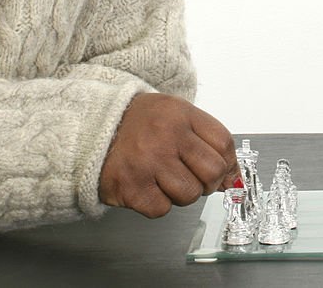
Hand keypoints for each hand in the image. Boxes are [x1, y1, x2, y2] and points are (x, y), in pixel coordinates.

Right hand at [99, 93, 239, 217]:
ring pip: (190, 194)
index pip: (223, 143)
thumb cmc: (137, 124)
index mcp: (180, 114)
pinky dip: (158, 203)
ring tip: (164, 178)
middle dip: (207, 181)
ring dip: (181, 193)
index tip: (222, 170)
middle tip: (191, 176)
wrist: (90, 128)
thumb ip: (205, 140)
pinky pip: (163, 209)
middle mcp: (166, 135)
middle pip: (212, 172)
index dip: (227, 162)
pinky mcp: (131, 187)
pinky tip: (147, 186)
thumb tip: (231, 178)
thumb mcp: (175, 116)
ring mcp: (148, 162)